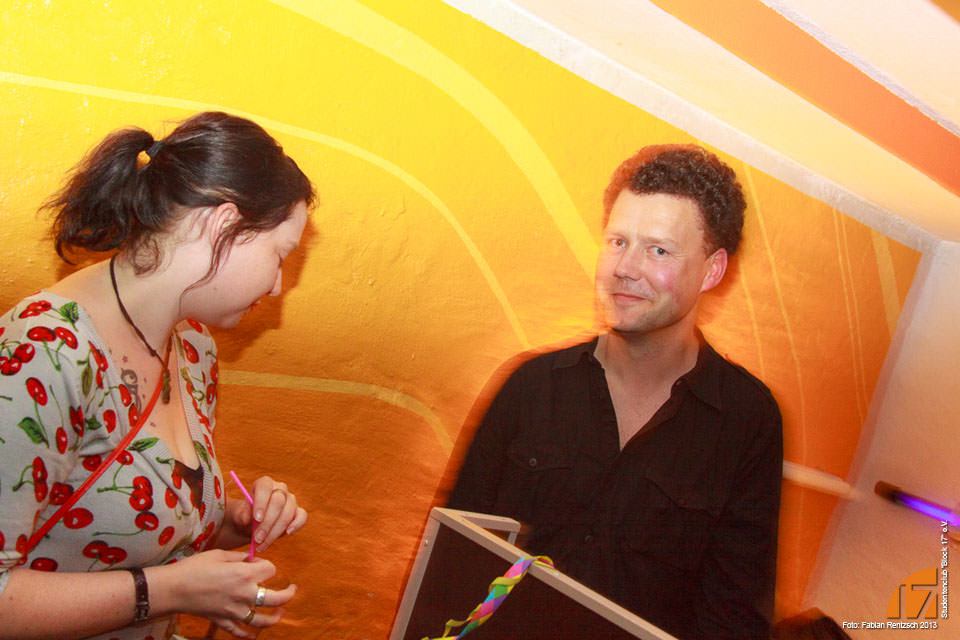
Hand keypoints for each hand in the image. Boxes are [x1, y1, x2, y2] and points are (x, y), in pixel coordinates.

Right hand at [152, 550, 296, 638]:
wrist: (173, 588)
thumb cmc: (194, 567)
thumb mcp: (219, 554)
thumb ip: (239, 557)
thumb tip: (251, 559)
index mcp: (244, 574)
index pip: (270, 570)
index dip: (267, 565)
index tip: (258, 564)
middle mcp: (244, 594)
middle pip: (276, 598)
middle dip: (288, 594)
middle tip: (292, 589)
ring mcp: (234, 610)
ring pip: (262, 620)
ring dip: (274, 618)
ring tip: (280, 614)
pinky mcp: (223, 621)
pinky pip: (239, 632)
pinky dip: (248, 635)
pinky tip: (254, 634)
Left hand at [226, 475, 307, 552]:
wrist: (252, 524)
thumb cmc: (245, 515)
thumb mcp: (238, 514)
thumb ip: (241, 514)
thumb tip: (246, 518)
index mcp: (264, 484)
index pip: (265, 487)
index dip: (261, 502)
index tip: (257, 519)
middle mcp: (279, 489)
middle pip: (278, 502)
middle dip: (268, 522)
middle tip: (257, 538)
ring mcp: (291, 500)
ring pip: (288, 512)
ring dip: (276, 530)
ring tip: (263, 544)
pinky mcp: (298, 512)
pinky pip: (302, 516)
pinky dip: (297, 525)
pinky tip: (288, 533)